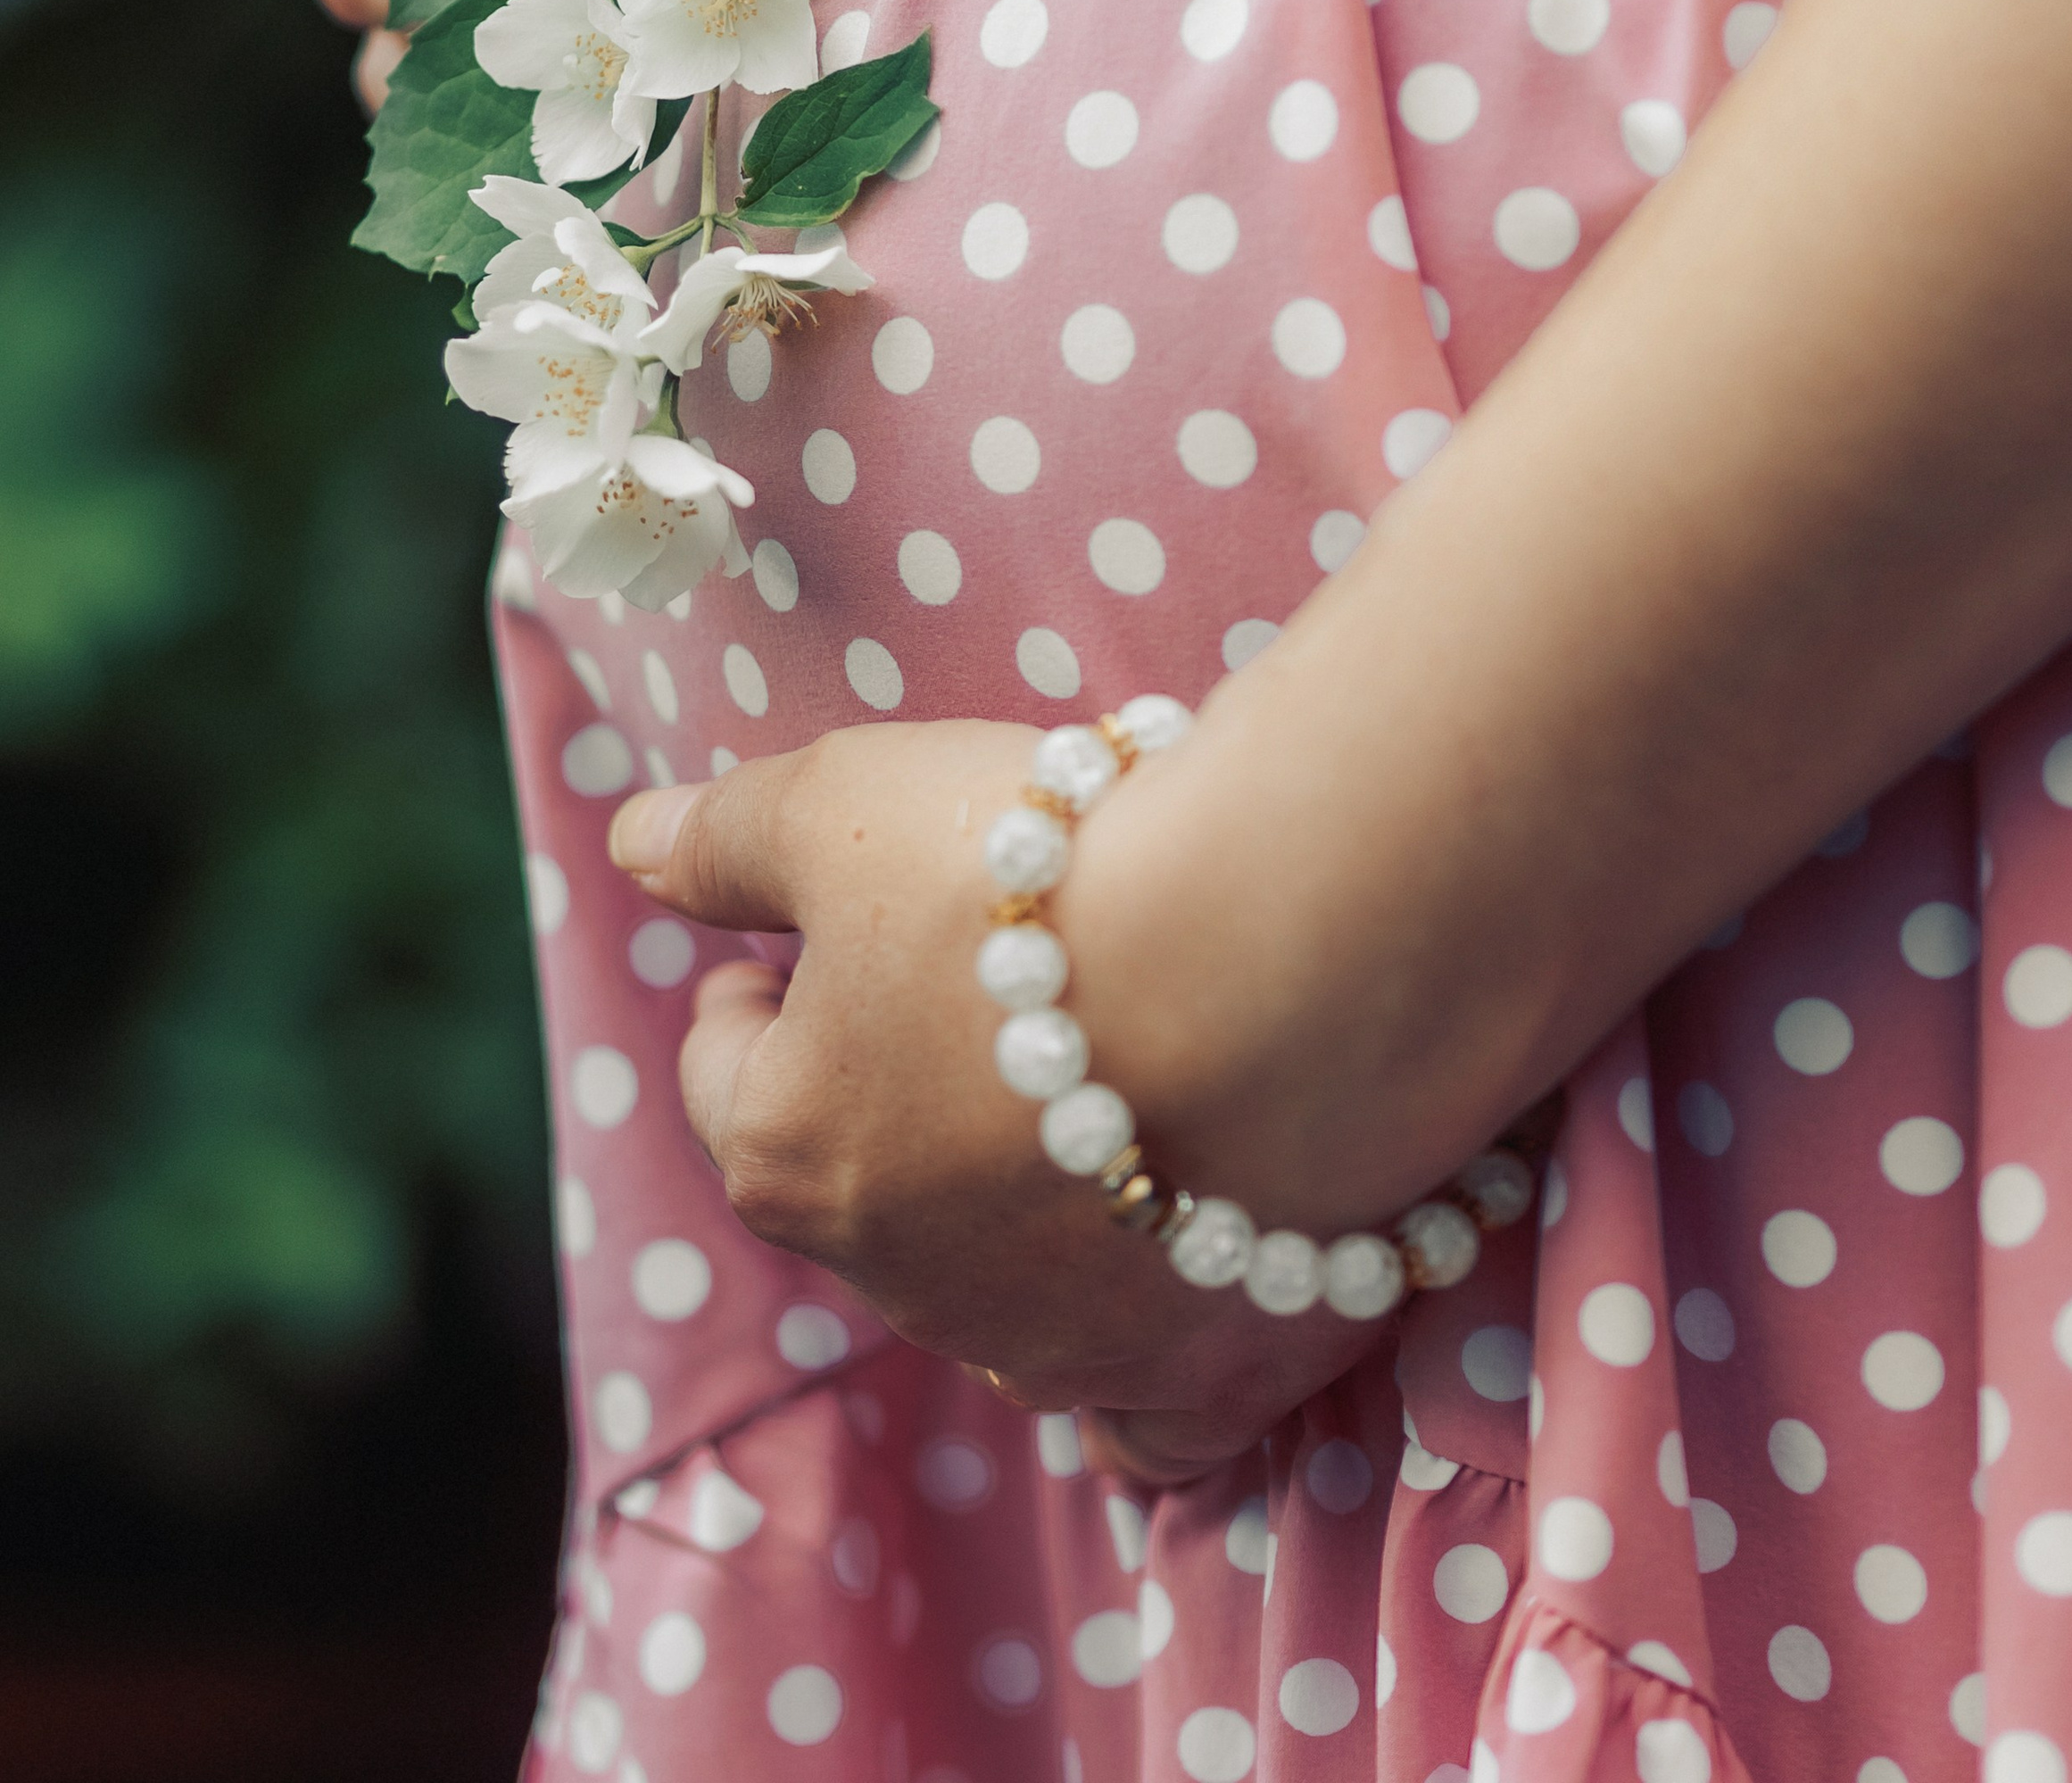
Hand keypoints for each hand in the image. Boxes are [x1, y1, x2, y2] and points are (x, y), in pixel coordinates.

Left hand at [608, 722, 1374, 1482]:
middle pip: (862, 1179)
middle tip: (969, 988)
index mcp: (792, 1151)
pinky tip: (1150, 1307)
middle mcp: (904, 1281)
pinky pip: (1142, 1431)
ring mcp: (1057, 1349)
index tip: (795, 937)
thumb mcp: (845, 802)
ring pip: (987, 1310)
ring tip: (1074, 1115)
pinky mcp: (1199, 1375)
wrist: (1276, 952)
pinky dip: (1135, 1385)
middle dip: (889, 1089)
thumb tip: (634, 844)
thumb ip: (725, 837)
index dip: (756, 982)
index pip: (724, 1064)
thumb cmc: (1038, 871)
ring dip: (1003, 1226)